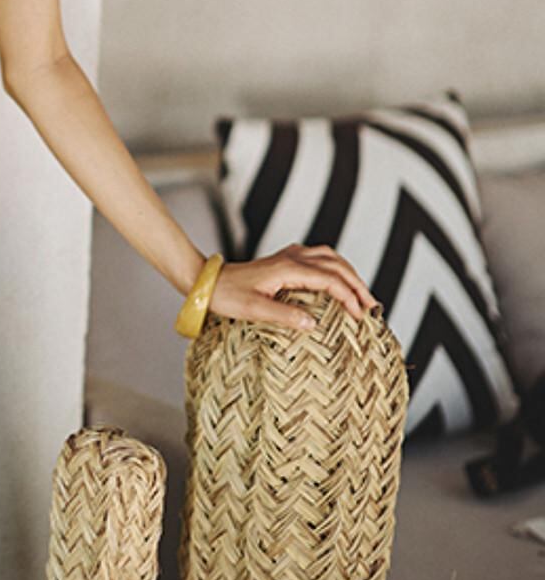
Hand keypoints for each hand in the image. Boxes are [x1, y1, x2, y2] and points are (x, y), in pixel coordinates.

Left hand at [208, 243, 379, 332]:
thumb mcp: (254, 310)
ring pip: (329, 257)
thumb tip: (314, 324)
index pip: (330, 279)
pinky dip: (335, 268)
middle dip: (357, 284)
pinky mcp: (285, 259)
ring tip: (361, 295)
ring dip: (349, 273)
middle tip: (372, 307)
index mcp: (288, 268)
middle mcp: (292, 257)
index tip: (361, 317)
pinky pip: (319, 257)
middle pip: (336, 264)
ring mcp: (289, 255)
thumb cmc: (227, 295)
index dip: (350, 296)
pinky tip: (338, 282)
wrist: (208, 281)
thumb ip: (284, 316)